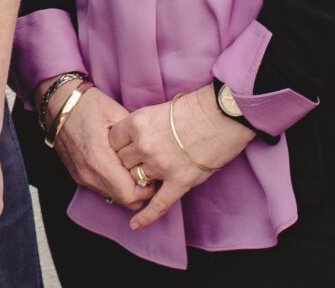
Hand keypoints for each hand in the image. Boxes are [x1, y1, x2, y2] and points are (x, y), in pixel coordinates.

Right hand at [47, 84, 147, 209]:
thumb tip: (150, 157)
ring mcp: (81, 176)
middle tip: (147, 172)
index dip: (147, 190)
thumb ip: (134, 140)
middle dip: (140, 192)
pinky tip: (118, 165)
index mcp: (99, 160)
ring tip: (132, 167)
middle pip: (123, 201)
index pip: (130, 195)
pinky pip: (102, 188)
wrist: (58, 102)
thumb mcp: (117, 115)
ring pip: (113, 196)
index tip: (153, 174)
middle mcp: (88, 174)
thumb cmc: (87, 104)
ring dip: (126, 188)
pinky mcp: (78, 174)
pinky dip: (114, 183)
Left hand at [107, 88, 252, 230]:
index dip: (118, 144)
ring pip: (138, 179)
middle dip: (129, 162)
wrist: (222, 116)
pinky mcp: (179, 182)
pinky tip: (135, 225)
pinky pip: (158, 204)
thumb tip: (131, 142)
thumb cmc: (193, 108)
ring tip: (151, 173)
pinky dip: (146, 216)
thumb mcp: (158, 109)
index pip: (113, 140)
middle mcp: (144, 145)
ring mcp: (161, 165)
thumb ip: (142, 127)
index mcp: (137, 123)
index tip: (124, 146)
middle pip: (123, 162)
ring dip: (142, 178)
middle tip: (140, 158)